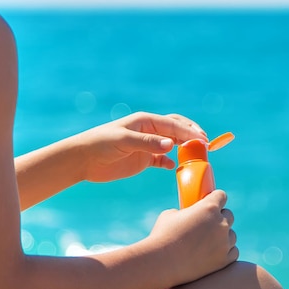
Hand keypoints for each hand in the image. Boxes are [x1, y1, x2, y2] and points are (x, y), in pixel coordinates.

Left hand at [75, 112, 207, 182]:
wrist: (83, 160)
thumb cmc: (100, 144)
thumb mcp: (124, 142)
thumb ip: (148, 143)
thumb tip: (171, 144)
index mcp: (146, 121)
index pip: (174, 125)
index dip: (190, 132)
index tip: (203, 140)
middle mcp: (150, 131)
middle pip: (177, 129)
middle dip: (192, 135)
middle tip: (206, 145)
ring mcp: (148, 145)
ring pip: (173, 144)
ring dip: (185, 148)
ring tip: (197, 156)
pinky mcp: (144, 159)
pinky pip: (163, 159)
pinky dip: (172, 162)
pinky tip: (175, 168)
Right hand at [148, 190, 238, 285]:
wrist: (161, 264)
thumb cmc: (162, 236)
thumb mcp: (171, 215)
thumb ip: (186, 212)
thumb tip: (189, 215)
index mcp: (209, 207)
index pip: (221, 196)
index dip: (216, 199)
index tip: (213, 203)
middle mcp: (221, 223)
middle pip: (229, 215)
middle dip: (220, 218)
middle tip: (208, 225)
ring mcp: (224, 242)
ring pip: (232, 235)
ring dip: (223, 237)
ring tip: (208, 243)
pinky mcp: (224, 260)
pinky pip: (233, 252)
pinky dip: (225, 252)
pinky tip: (214, 253)